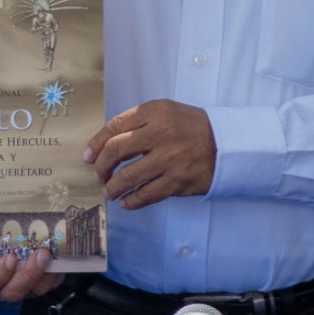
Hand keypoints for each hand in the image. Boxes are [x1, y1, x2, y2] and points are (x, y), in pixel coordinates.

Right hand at [0, 246, 65, 301]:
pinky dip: (55, 275)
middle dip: (29, 274)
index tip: (9, 257)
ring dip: (45, 274)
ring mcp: (20, 288)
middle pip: (12, 291)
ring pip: (32, 290)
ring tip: (52, 254)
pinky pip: (48, 286)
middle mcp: (0, 287)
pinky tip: (60, 259)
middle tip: (41, 254)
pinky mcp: (36, 286)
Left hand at [88, 99, 216, 208]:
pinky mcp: (177, 181)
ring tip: (110, 192)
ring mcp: (169, 159)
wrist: (226, 144)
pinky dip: (131, 201)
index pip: (115, 126)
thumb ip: (138, 121)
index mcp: (155, 112)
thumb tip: (105, 144)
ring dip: (113, 188)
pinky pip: (146, 195)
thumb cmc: (190, 127)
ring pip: (128, 177)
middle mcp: (160, 133)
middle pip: (116, 151)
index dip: (96, 144)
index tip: (87, 157)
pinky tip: (126, 202)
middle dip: (101, 167)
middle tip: (99, 176)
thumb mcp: (166, 111)